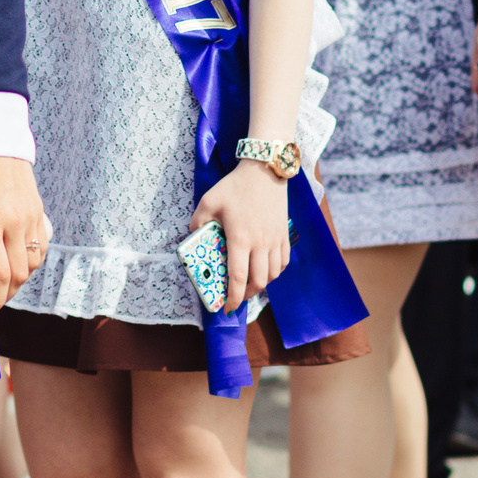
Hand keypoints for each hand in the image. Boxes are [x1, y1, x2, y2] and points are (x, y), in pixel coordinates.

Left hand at [0, 155, 48, 315]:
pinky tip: (20, 261)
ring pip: (33, 263)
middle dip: (7, 294)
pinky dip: (32, 260)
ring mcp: (29, 217)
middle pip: (19, 274)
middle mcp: (13, 223)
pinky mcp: (38, 210)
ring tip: (6, 282)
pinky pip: (41, 245)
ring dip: (21, 279)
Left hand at [188, 162, 289, 312]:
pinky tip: (266, 270)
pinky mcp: (284, 234)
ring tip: (250, 284)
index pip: (238, 277)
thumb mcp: (208, 201)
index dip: (232, 297)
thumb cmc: (234, 186)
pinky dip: (275, 271)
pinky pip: (283, 261)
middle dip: (247, 295)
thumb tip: (193, 238)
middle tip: (236, 296)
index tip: (226, 307)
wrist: (264, 170)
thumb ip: (197, 222)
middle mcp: (260, 243)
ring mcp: (275, 239)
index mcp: (239, 238)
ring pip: (273, 274)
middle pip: (258, 282)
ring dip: (261, 284)